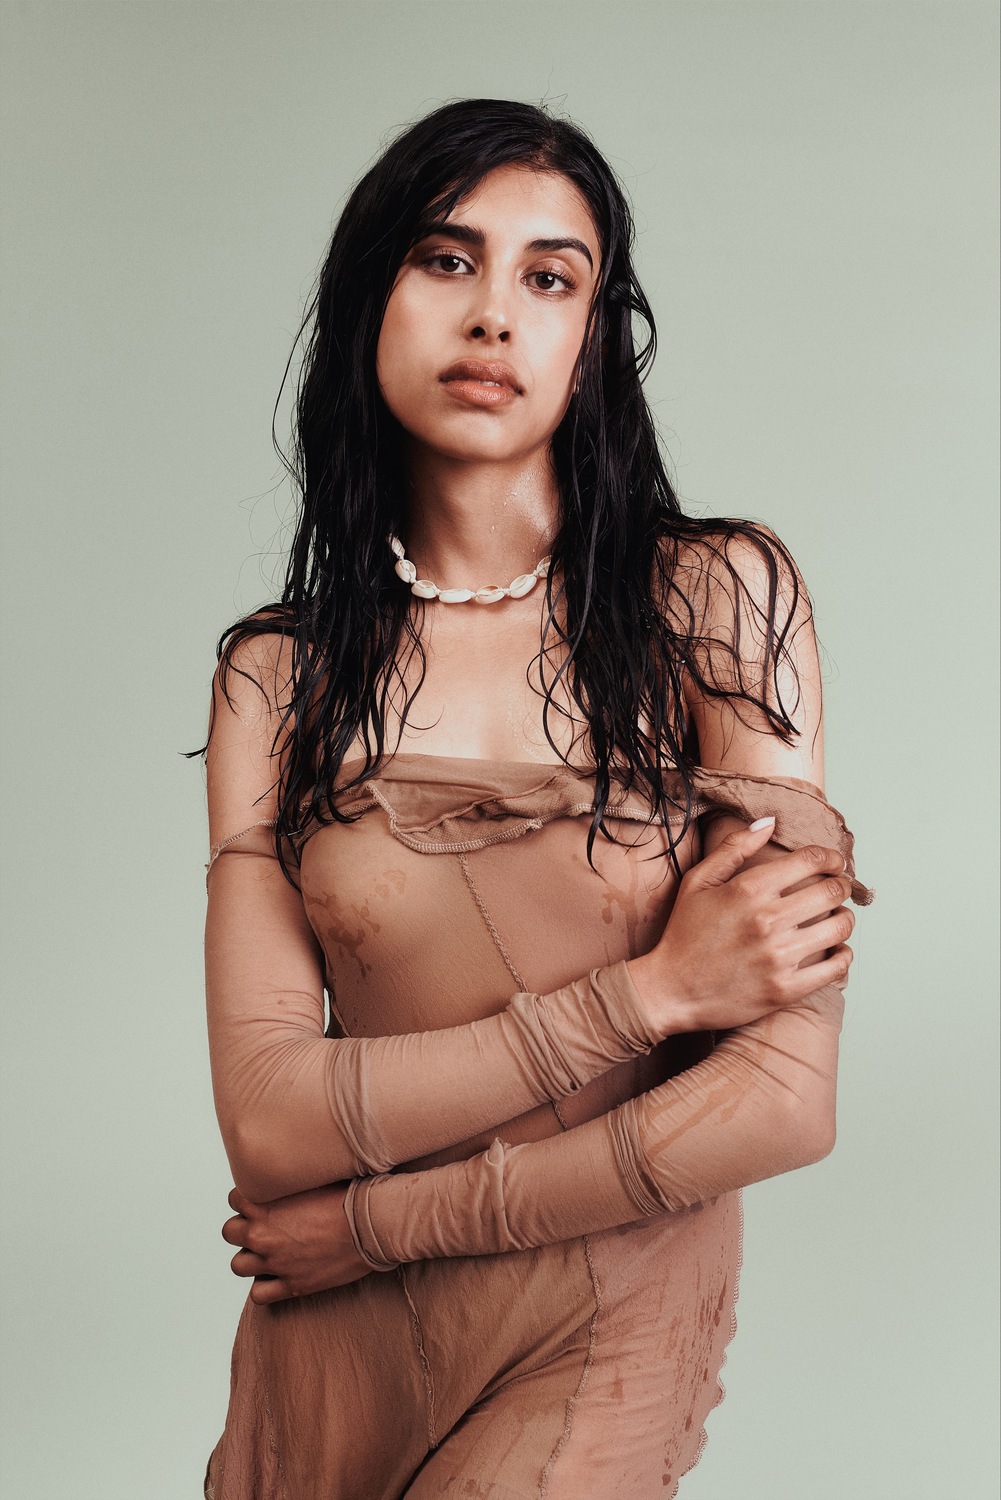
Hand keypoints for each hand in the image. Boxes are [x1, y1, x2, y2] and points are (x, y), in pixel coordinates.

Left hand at [221, 1182, 372, 1303]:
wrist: (372, 1226)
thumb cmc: (349, 1195)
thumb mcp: (315, 1176)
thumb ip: (291, 1177)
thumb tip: (288, 1166)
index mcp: (265, 1204)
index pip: (234, 1199)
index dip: (247, 1200)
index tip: (261, 1202)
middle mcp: (264, 1234)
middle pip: (229, 1232)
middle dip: (243, 1228)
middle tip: (263, 1227)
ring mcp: (276, 1262)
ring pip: (238, 1265)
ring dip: (251, 1258)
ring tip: (268, 1252)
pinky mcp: (291, 1285)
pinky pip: (258, 1295)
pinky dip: (264, 1287)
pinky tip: (278, 1276)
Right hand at [627, 819, 854, 1036]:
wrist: (671, 991)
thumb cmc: (684, 933)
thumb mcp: (698, 882)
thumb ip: (734, 848)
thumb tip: (770, 822)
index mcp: (748, 889)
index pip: (810, 860)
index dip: (830, 856)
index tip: (834, 861)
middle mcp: (767, 920)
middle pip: (832, 891)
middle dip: (842, 885)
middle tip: (838, 888)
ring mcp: (778, 957)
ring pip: (839, 927)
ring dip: (845, 918)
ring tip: (837, 917)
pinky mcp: (786, 989)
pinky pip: (835, 967)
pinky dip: (844, 955)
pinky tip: (837, 949)